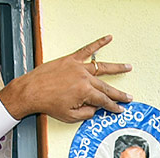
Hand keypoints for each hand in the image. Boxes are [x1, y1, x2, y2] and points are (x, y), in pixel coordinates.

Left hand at [0, 35, 131, 122]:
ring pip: (102, 67)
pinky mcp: (71, 59)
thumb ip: (86, 113)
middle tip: (128, 97)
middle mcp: (84, 78)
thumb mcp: (69, 116)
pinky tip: (108, 38)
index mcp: (85, 92)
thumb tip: (95, 109)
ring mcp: (78, 67)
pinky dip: (98, 43)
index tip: (120, 109)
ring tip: (128, 67)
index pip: (104, 101)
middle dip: (118, 94)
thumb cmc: (47, 103)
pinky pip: (87, 49)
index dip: (113, 106)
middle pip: (106, 86)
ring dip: (117, 68)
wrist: (31, 91)